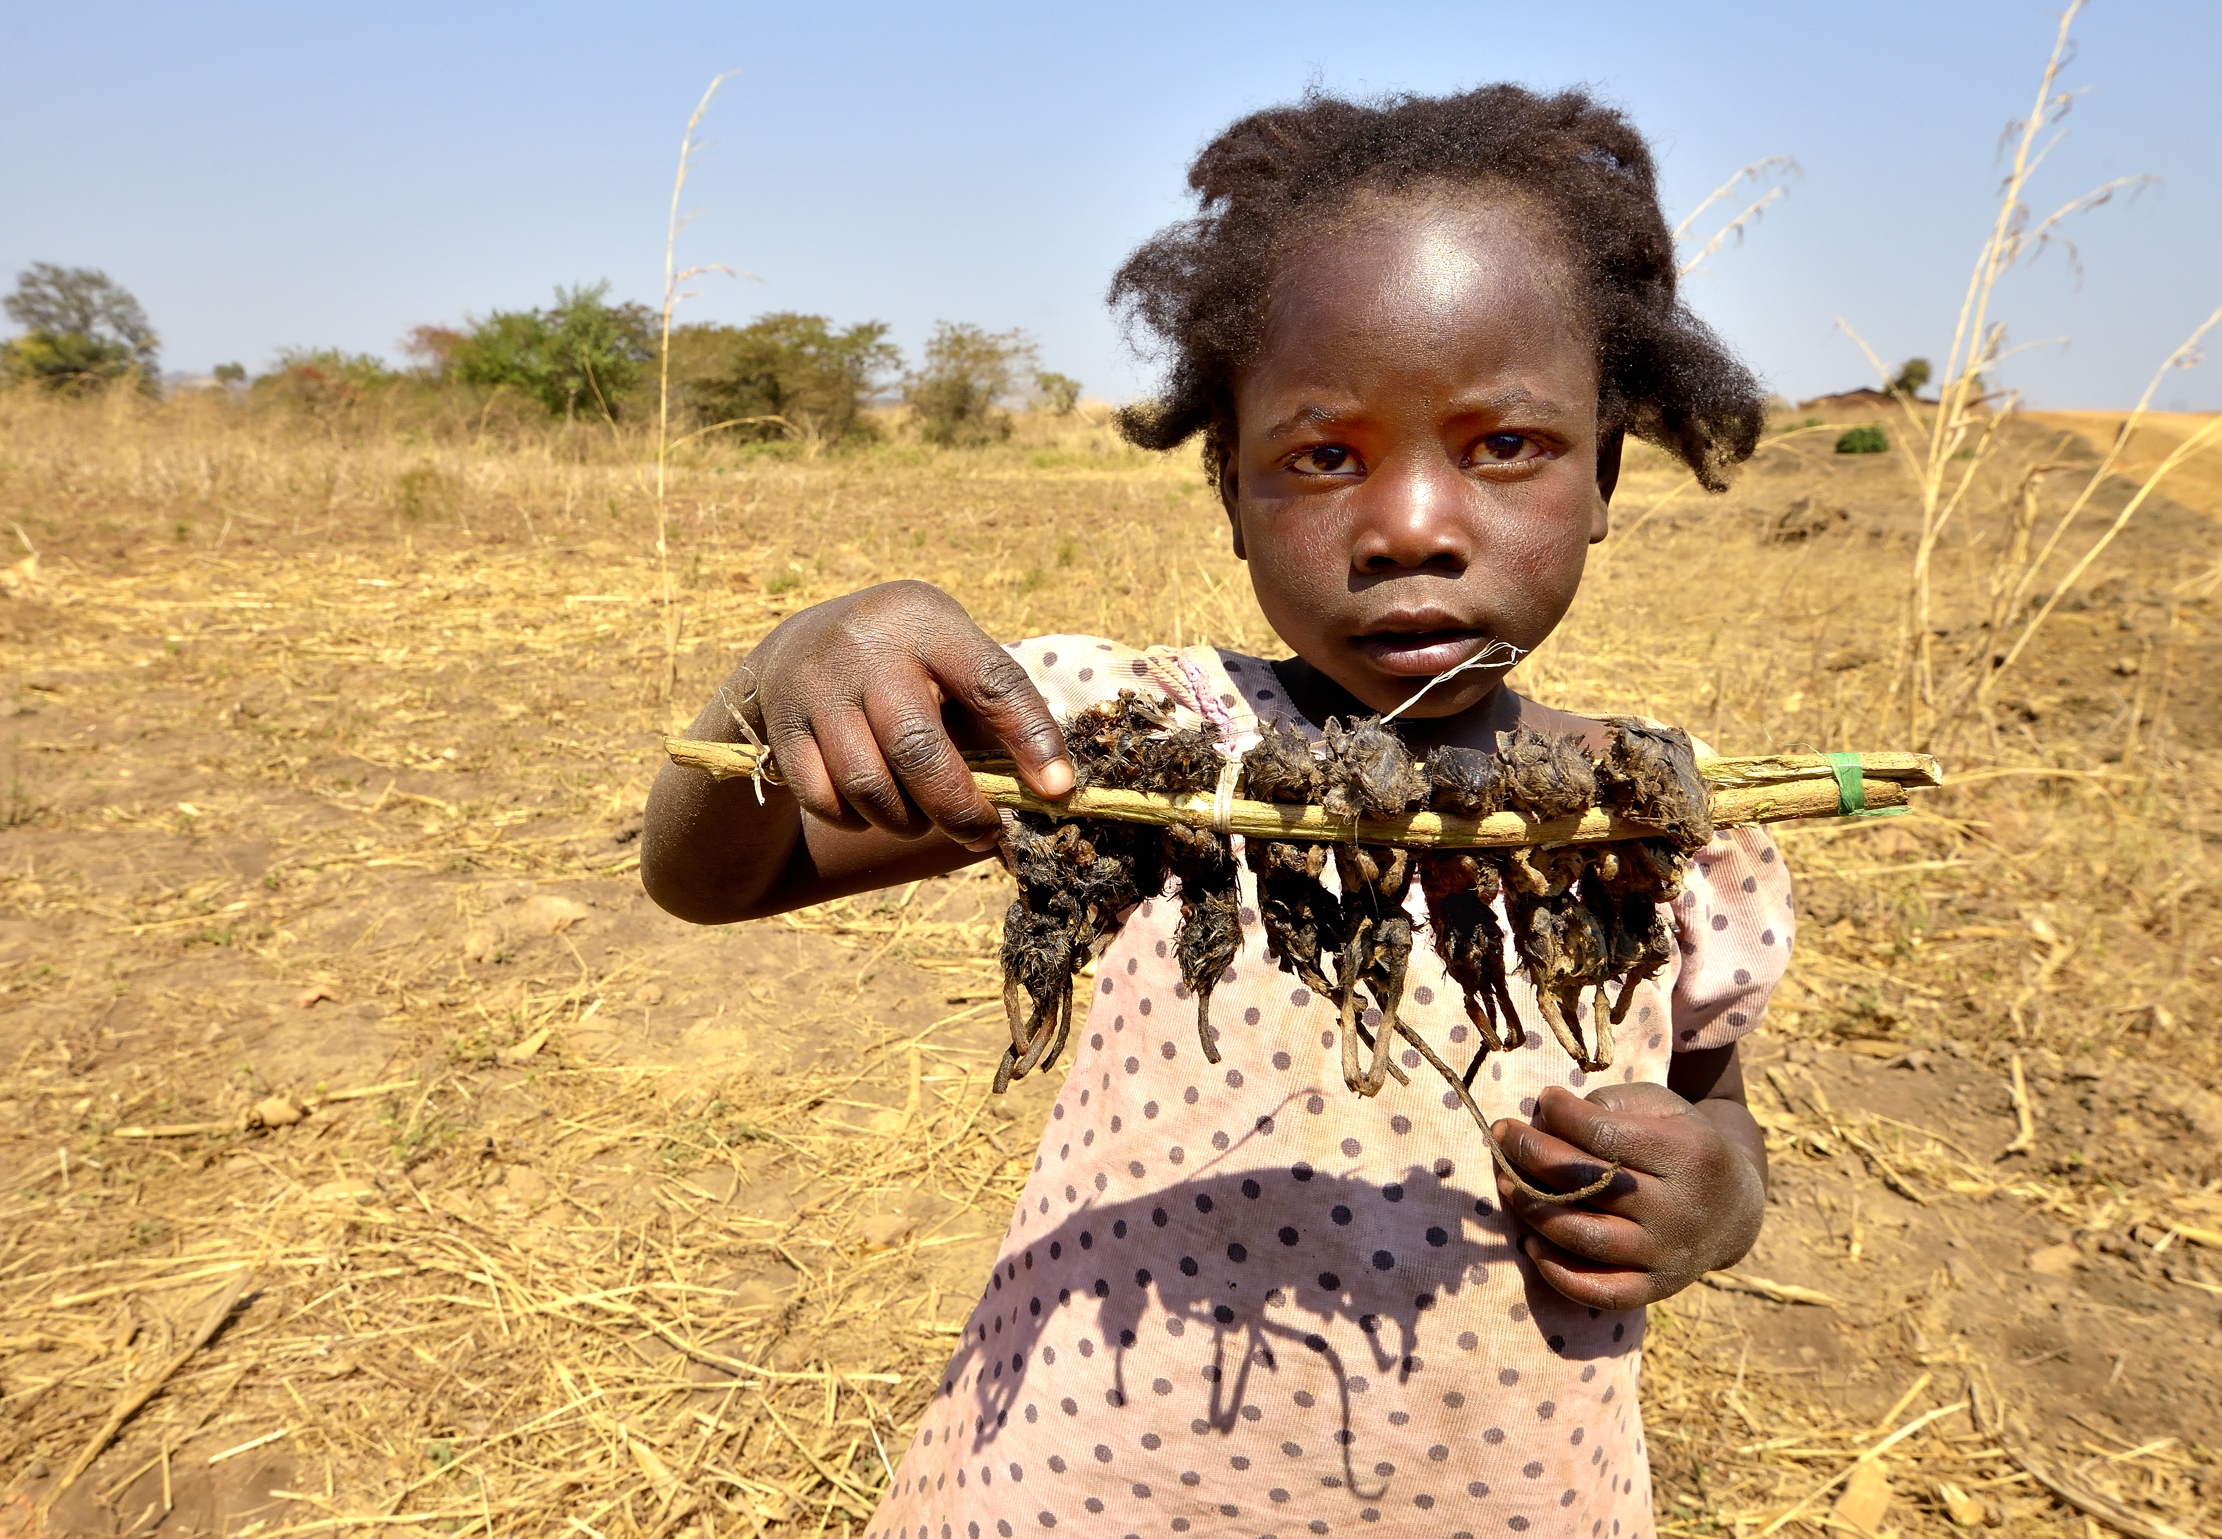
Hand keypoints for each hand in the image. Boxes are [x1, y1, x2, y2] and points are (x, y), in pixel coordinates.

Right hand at [744, 580, 1073, 849]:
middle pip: (918, 748)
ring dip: (906, 820)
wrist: (795, 648)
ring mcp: (815, 686)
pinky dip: (858, 821)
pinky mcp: (781, 727)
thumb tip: (1050, 796)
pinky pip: (826, 801)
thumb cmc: (905, 668)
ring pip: (868, 785)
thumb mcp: (948, 660)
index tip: (1058, 791)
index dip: (1032, 739)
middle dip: (960, 808)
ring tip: (923, 817)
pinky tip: (873, 809)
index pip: (991, 681)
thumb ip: (993, 716)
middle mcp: (865, 646)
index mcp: (926, 620)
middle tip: (985, 833)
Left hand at [1492, 1082, 1765, 1309]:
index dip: (1562, 1115)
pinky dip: (1558, 1273)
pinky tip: (1531, 1243)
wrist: (1733, 1208)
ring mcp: (1667, 1255)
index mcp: (1688, 1155)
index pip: (1605, 1136)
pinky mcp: (1655, 1290)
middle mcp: (1680, 1210)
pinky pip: (1599, 1291)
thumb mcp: (1661, 1107)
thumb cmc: (1681, 1143)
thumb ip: (1610, 1105)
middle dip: (1533, 1155)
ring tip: (1504, 1182)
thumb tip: (1547, 1116)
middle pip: (1589, 1185)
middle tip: (1502, 1135)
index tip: (1543, 1099)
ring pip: (1586, 1238)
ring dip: (1533, 1210)